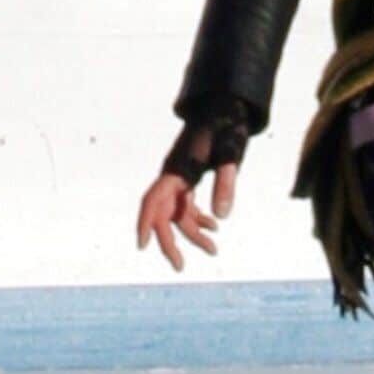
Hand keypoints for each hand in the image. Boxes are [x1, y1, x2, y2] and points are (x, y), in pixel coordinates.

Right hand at [134, 114, 247, 272]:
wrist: (226, 106)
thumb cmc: (227, 126)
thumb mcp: (230, 153)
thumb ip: (226, 183)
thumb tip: (222, 218)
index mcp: (178, 170)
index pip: (154, 200)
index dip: (146, 222)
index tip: (143, 245)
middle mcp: (174, 176)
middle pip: (163, 213)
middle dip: (170, 241)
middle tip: (180, 267)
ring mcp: (181, 177)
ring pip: (178, 212)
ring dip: (193, 232)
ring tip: (214, 250)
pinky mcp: (191, 177)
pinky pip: (187, 204)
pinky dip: (199, 218)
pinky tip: (215, 228)